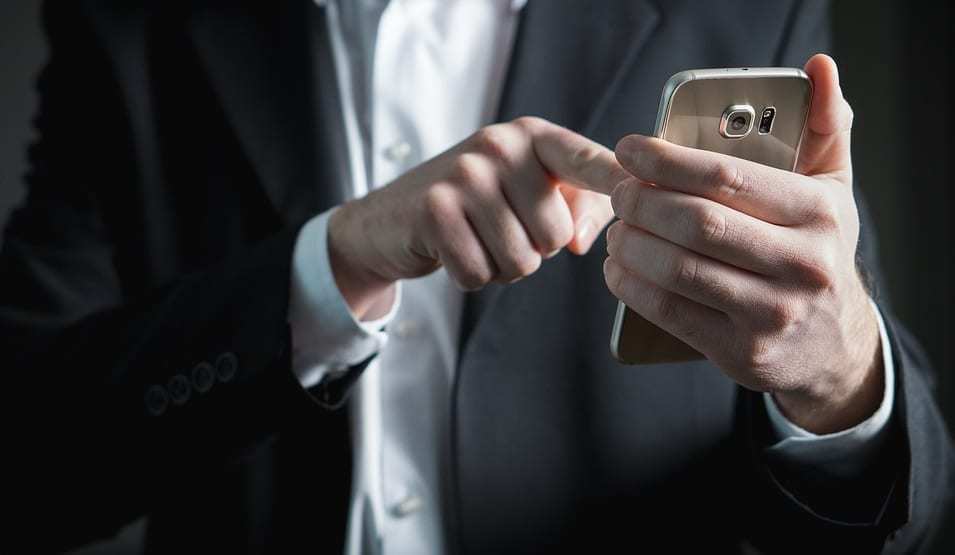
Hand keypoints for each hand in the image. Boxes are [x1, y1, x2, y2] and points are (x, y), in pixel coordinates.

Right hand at [329, 117, 627, 319]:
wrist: (389, 220)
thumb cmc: (472, 208)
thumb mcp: (525, 193)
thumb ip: (574, 206)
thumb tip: (581, 240)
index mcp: (531, 136)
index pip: (587, 160)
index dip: (620, 180)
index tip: (648, 191)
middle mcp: (499, 145)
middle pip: (555, 233)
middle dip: (533, 249)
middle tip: (499, 230)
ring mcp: (464, 174)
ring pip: (521, 259)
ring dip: (502, 267)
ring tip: (476, 240)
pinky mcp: (435, 210)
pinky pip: (481, 273)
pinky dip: (471, 277)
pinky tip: (453, 251)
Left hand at [604, 54, 882, 433]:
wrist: (834, 346)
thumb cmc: (818, 251)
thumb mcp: (833, 189)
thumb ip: (825, 127)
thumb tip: (818, 67)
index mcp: (819, 214)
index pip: (727, 178)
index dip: (666, 160)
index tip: (629, 149)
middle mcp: (802, 265)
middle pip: (695, 223)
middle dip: (640, 201)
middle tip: (618, 190)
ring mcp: (772, 314)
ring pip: (677, 269)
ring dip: (629, 244)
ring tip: (616, 228)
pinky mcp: (741, 352)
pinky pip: (669, 312)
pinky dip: (631, 286)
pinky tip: (618, 268)